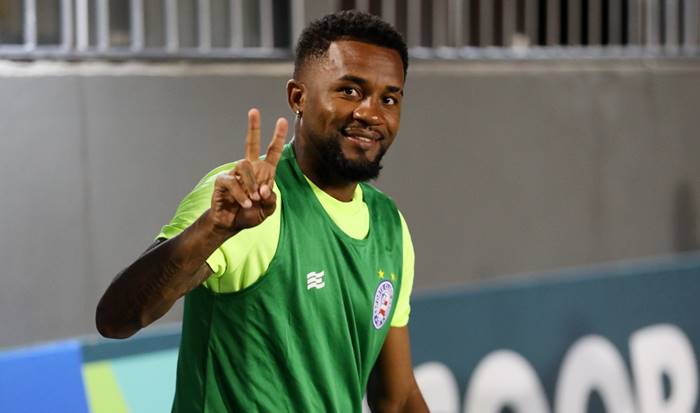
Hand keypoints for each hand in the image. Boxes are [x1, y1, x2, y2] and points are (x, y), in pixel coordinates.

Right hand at [210, 108, 287, 233]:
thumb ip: (271, 199)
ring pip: (244, 166)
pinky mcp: (223, 180)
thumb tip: (264, 189)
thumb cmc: (250, 214)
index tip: (282, 120)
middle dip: (253, 127)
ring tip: (253, 200)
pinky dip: (241, 194)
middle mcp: (250, 169)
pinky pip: (233, 182)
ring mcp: (235, 173)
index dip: (278, 137)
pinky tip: (246, 203)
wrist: (231, 224)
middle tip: (254, 110)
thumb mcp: (268, 209)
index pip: (272, 152)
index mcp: (264, 173)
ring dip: (251, 184)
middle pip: (251, 143)